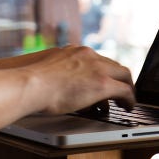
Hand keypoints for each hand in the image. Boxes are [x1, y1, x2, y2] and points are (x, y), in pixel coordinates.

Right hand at [20, 46, 135, 114]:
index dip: (105, 71)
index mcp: (73, 51)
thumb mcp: (45, 72)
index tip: (105, 79)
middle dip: (119, 78)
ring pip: (123, 75)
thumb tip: (55, 85)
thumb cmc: (30, 83)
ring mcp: (96, 67)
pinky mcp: (102, 83)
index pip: (96, 59)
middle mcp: (87, 55)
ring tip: (125, 100)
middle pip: (113, 65)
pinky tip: (128, 107)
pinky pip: (125, 91)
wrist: (29, 84)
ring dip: (126, 88)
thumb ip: (55, 74)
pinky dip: (129, 99)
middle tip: (121, 90)